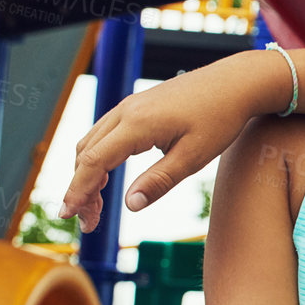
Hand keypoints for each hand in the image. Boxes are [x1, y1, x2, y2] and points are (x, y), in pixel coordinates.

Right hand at [61, 50, 289, 232]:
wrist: (235, 83)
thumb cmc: (220, 119)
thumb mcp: (194, 157)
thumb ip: (160, 181)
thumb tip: (131, 206)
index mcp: (137, 124)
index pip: (94, 162)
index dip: (78, 191)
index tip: (69, 216)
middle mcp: (125, 111)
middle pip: (86, 153)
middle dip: (80, 189)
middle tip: (86, 221)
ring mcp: (129, 106)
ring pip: (92, 142)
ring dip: (87, 174)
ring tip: (94, 206)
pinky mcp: (136, 106)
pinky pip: (105, 133)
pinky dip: (98, 158)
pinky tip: (106, 178)